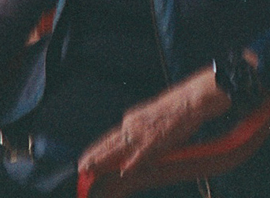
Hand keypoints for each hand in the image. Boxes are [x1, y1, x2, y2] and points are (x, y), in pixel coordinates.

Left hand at [78, 72, 223, 178]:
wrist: (189, 99)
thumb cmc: (174, 109)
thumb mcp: (151, 118)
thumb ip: (140, 130)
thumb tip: (133, 143)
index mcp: (132, 119)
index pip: (110, 137)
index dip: (97, 149)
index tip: (85, 158)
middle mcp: (133, 124)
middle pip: (108, 143)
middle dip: (93, 156)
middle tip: (80, 167)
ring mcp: (143, 132)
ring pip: (118, 148)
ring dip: (103, 159)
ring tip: (90, 168)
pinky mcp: (156, 138)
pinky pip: (142, 153)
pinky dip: (132, 162)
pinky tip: (123, 170)